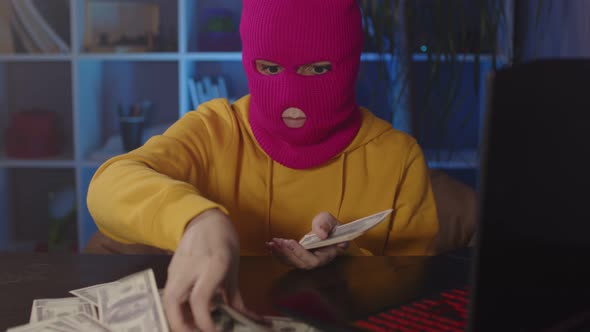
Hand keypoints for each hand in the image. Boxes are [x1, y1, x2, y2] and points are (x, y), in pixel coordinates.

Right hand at [162, 209, 242, 331]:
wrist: (203, 220)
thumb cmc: (223, 242)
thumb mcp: (233, 269)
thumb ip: (234, 298)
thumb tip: (246, 320)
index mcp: (213, 265)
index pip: (200, 299)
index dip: (204, 321)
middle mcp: (190, 268)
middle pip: (173, 302)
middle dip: (181, 326)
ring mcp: (177, 269)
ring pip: (167, 301)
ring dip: (177, 320)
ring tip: (193, 330)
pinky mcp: (170, 271)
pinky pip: (170, 295)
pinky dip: (177, 310)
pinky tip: (189, 318)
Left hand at [267, 212, 348, 269]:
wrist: (328, 229)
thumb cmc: (330, 226)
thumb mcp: (330, 221)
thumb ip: (326, 225)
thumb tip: (321, 234)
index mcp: (326, 255)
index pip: (313, 260)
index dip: (300, 253)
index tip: (291, 242)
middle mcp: (316, 261)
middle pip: (300, 263)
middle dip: (287, 253)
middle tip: (277, 242)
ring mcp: (306, 260)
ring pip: (292, 262)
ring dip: (280, 253)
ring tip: (271, 244)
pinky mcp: (299, 257)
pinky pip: (288, 259)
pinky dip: (278, 253)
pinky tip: (270, 246)